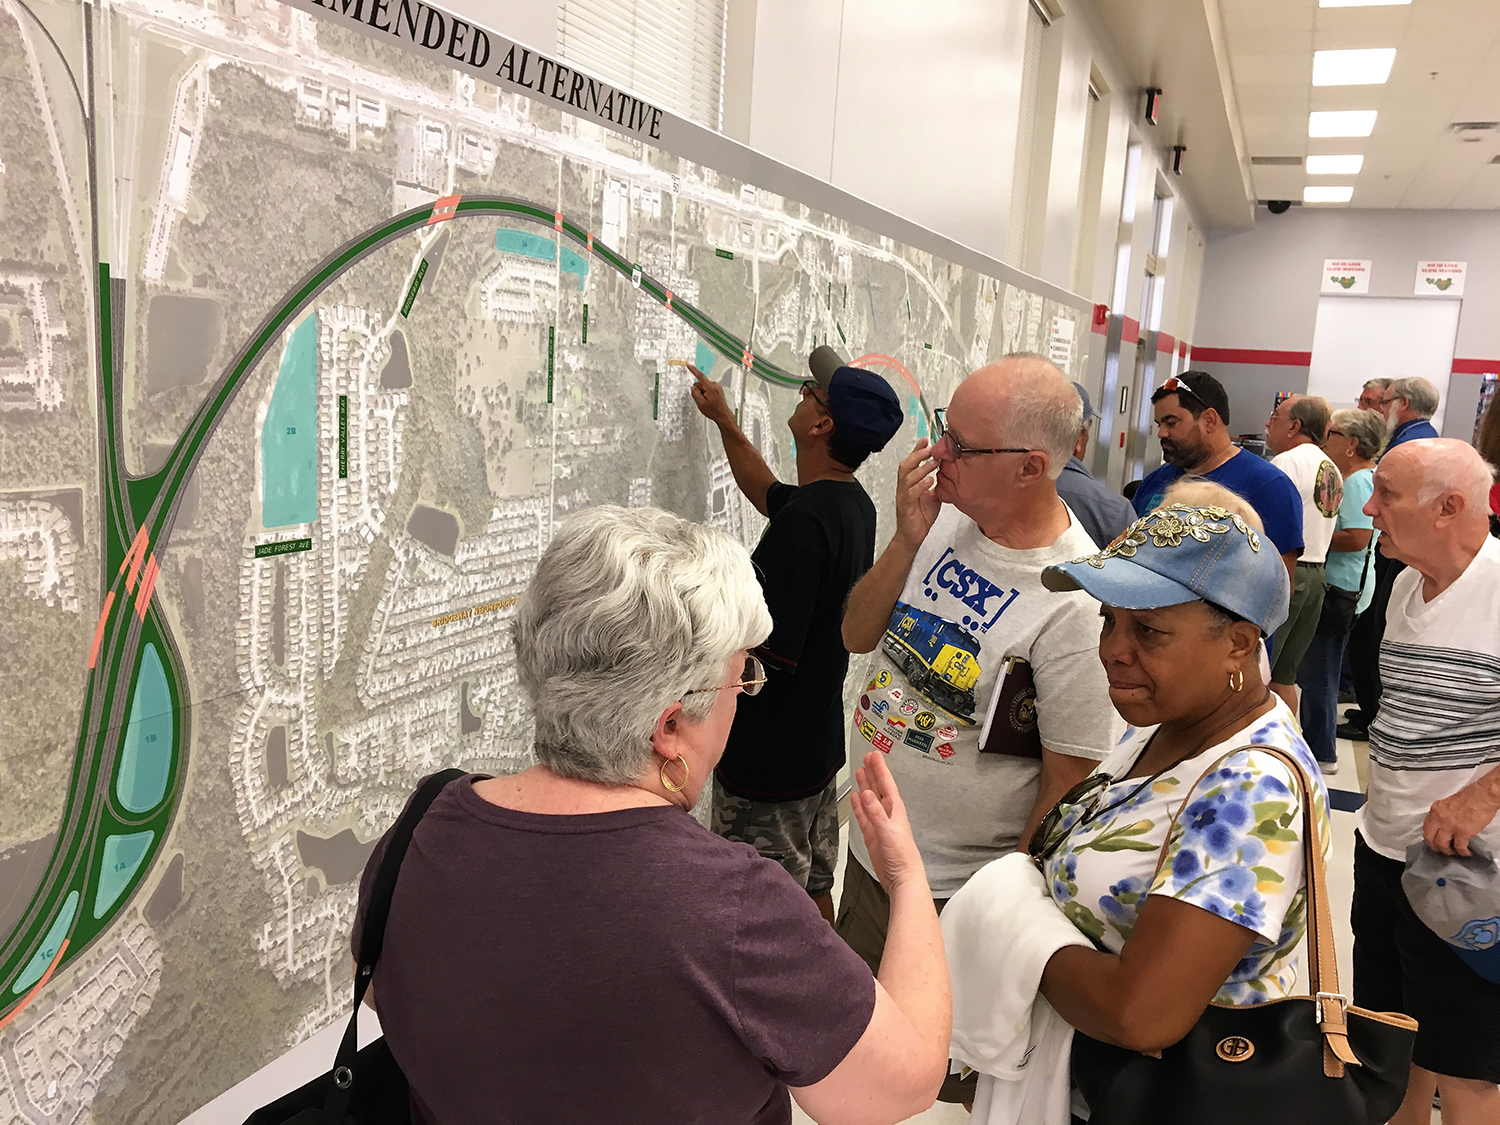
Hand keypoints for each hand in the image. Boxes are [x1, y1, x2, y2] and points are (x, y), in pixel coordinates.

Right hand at [688, 365, 735, 428]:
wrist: (723, 415)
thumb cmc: (713, 410)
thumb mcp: (700, 403)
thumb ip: (695, 393)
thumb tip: (693, 387)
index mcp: (710, 387)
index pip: (700, 376)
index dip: (693, 370)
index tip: (689, 365)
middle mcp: (714, 385)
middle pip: (701, 383)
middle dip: (699, 390)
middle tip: (702, 400)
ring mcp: (717, 387)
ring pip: (704, 387)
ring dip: (703, 393)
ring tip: (707, 402)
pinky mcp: (718, 390)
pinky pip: (708, 389)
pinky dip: (706, 394)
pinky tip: (709, 401)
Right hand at [851, 751, 926, 894]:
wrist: (902, 879)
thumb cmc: (902, 857)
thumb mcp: (888, 831)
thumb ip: (876, 813)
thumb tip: (866, 794)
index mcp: (895, 810)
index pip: (886, 784)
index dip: (880, 769)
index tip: (874, 755)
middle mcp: (888, 814)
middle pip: (878, 788)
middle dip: (873, 773)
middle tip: (867, 758)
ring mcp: (880, 824)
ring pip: (870, 800)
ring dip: (865, 786)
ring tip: (860, 773)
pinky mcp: (873, 835)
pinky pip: (864, 816)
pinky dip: (859, 806)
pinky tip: (856, 799)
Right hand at [894, 439, 939, 548]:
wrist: (913, 536)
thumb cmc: (921, 516)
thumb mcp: (933, 496)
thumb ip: (937, 484)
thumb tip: (947, 471)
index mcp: (909, 483)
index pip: (911, 462)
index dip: (917, 450)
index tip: (926, 439)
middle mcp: (903, 487)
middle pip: (905, 466)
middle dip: (917, 455)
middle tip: (930, 449)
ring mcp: (903, 497)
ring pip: (907, 478)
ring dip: (921, 469)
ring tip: (934, 463)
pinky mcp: (906, 507)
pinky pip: (911, 494)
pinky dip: (920, 486)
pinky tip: (930, 481)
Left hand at [1422, 784, 1499, 855]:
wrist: (1482, 796)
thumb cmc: (1469, 797)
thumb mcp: (1447, 803)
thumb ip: (1442, 813)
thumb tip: (1442, 824)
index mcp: (1435, 809)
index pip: (1426, 827)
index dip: (1430, 836)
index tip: (1434, 841)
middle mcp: (1439, 818)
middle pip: (1430, 838)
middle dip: (1435, 847)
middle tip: (1442, 850)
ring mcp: (1450, 826)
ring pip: (1442, 845)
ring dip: (1448, 851)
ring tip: (1455, 852)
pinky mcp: (1462, 832)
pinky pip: (1459, 847)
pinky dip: (1463, 852)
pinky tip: (1467, 852)